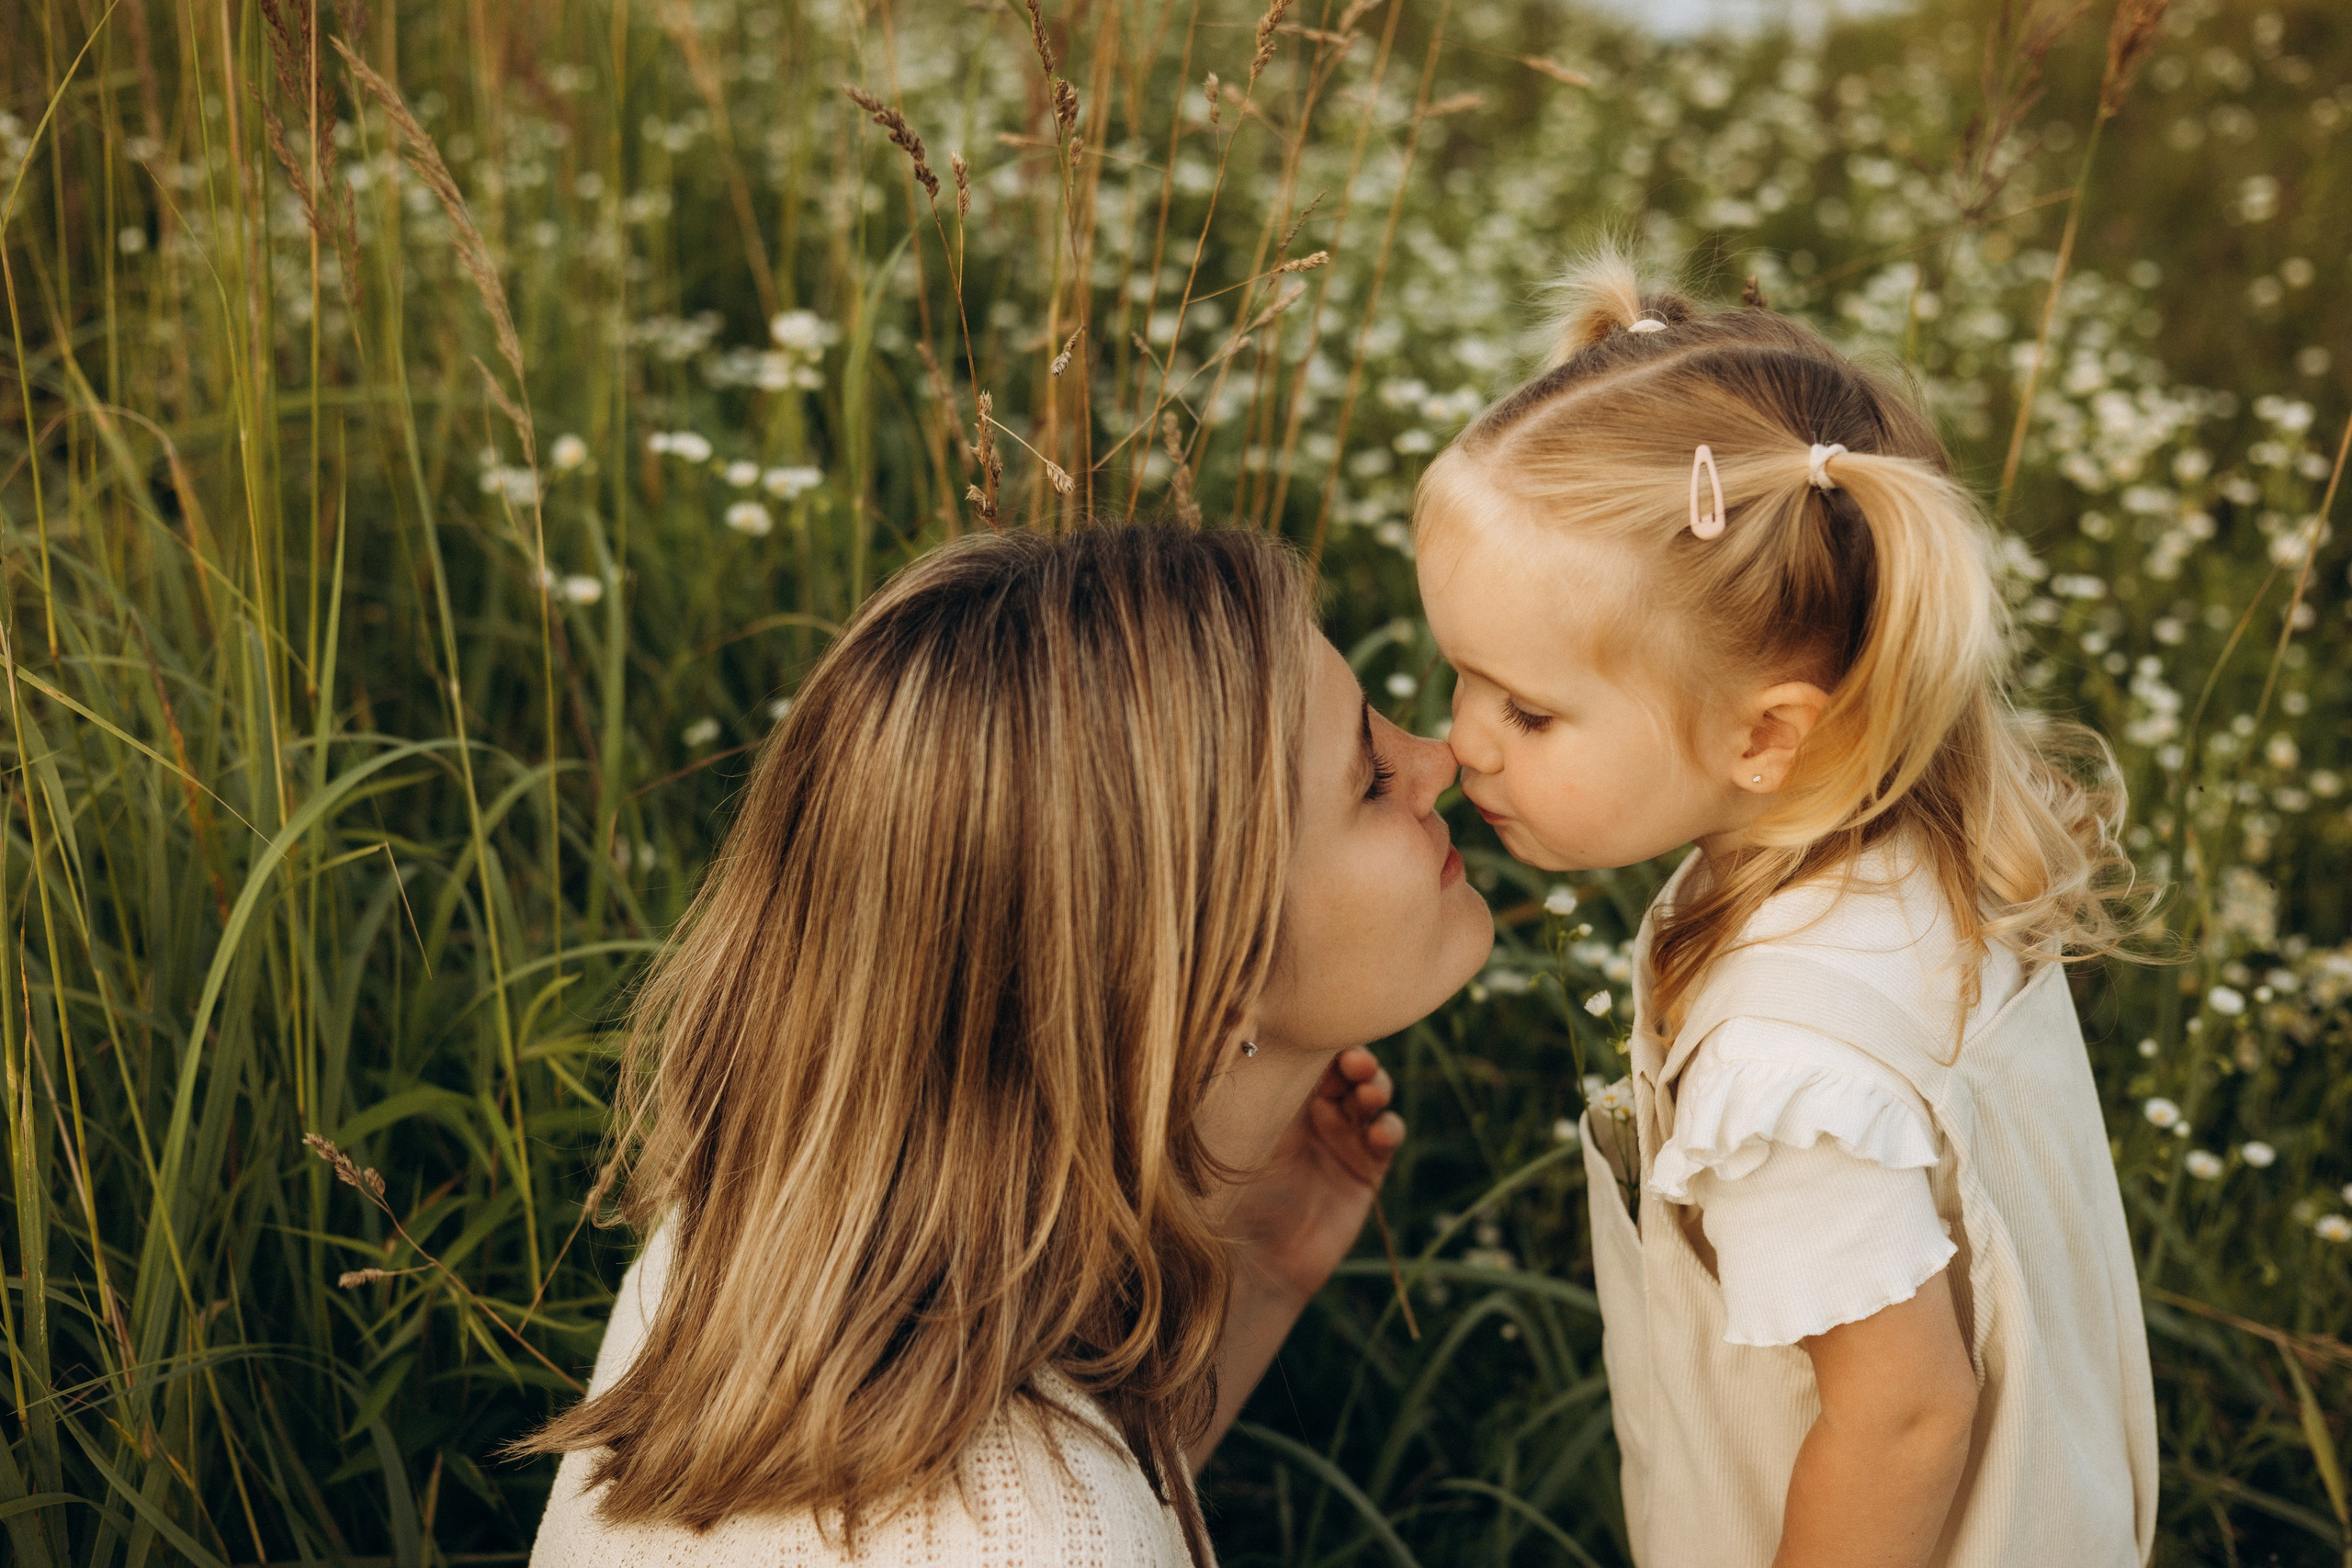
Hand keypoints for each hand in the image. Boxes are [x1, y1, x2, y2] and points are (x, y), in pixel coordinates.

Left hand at [1217, 1046, 1404, 1308]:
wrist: (1250, 1264)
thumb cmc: (1225, 1196)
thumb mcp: (1226, 1132)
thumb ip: (1232, 1080)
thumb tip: (1229, 1016)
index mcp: (1278, 1094)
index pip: (1309, 1051)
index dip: (1322, 1036)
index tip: (1324, 1030)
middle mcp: (1313, 1110)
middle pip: (1347, 1067)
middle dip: (1356, 1058)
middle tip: (1353, 1061)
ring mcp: (1343, 1138)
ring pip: (1372, 1096)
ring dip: (1376, 1087)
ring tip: (1368, 1092)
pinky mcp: (1366, 1171)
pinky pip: (1387, 1139)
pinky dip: (1388, 1128)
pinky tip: (1378, 1132)